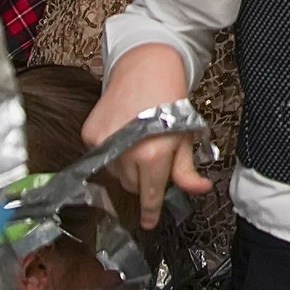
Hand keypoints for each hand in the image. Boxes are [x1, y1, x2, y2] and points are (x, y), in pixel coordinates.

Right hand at [84, 48, 210, 231]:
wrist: (147, 65)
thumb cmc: (171, 97)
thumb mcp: (187, 135)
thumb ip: (188, 169)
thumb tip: (200, 190)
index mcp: (153, 156)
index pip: (150, 195)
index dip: (151, 212)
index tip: (149, 223)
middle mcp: (126, 152)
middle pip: (132, 185)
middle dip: (144, 179)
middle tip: (155, 158)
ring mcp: (104, 143)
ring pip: (115, 172)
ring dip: (127, 166)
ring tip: (141, 140)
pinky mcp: (90, 133)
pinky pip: (101, 155)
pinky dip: (112, 150)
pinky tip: (125, 132)